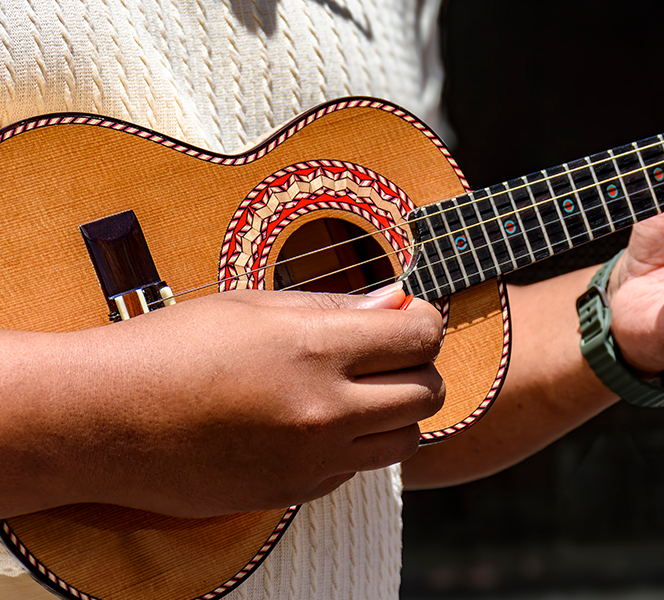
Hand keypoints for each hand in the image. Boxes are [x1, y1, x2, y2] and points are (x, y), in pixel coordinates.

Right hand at [0, 286, 444, 517]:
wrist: (102, 420)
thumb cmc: (170, 348)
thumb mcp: (254, 306)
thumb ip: (335, 307)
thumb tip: (396, 303)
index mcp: (315, 348)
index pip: (420, 337)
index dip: (425, 321)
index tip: (411, 317)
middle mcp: (324, 411)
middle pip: (428, 393)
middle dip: (420, 367)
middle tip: (390, 353)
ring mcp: (311, 460)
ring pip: (406, 440)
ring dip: (396, 412)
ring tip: (357, 389)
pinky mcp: (294, 493)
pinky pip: (358, 469)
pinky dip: (355, 445)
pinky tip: (316, 422)